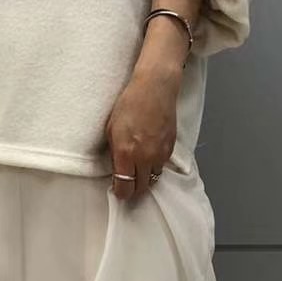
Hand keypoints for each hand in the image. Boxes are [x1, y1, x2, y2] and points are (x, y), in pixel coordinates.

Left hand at [103, 63, 180, 201]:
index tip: (117, 189)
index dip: (120, 192)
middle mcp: (145, 158)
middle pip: (141, 188)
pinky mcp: (170, 148)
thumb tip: (116, 169)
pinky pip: (161, 166)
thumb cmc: (130, 104)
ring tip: (138, 169)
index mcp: (127, 154)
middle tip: (126, 182)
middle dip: (132, 189)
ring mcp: (160, 154)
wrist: (155, 88)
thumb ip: (115, 153)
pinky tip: (148, 156)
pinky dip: (154, 166)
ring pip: (153, 179)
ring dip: (145, 178)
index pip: (125, 188)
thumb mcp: (111, 130)